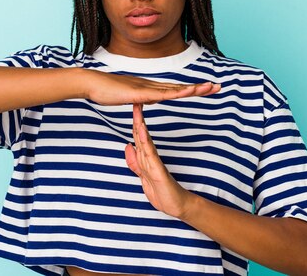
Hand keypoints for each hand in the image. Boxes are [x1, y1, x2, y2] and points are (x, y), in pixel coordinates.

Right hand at [83, 69, 219, 104]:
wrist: (92, 83)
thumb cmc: (106, 90)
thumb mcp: (130, 97)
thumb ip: (142, 97)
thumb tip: (152, 99)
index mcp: (150, 88)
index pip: (176, 89)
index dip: (192, 89)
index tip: (207, 89)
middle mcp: (152, 85)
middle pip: (181, 87)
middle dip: (200, 87)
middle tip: (218, 87)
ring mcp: (147, 88)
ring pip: (175, 89)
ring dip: (194, 88)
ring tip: (210, 87)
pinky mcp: (141, 93)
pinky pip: (162, 94)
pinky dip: (177, 93)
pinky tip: (188, 92)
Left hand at [125, 103, 194, 217]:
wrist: (178, 206)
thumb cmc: (162, 191)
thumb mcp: (143, 175)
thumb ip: (135, 161)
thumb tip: (128, 145)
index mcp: (146, 158)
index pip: (138, 136)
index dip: (133, 121)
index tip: (131, 107)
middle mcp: (151, 157)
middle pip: (141, 134)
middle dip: (137, 117)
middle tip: (135, 99)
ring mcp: (155, 163)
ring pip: (145, 141)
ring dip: (140, 125)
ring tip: (137, 110)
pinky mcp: (159, 171)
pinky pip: (150, 155)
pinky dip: (145, 143)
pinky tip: (142, 133)